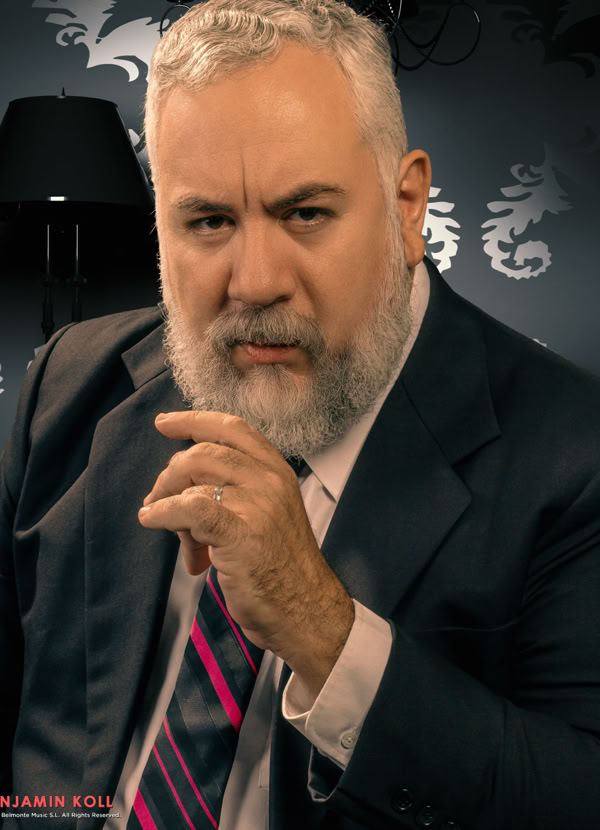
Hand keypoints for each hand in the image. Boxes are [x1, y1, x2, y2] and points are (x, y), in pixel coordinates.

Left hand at [138, 411, 353, 696]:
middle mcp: (270, 481)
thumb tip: (179, 488)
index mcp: (278, 472)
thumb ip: (234, 490)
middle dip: (171, 476)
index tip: (165, 423)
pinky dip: (163, 513)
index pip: (232, 428)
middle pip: (203, 453)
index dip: (194, 420)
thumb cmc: (281, 568)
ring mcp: (257, 506)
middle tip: (159, 502)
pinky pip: (189, 509)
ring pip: (193, 483)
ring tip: (181, 541)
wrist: (306, 611)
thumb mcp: (267, 514)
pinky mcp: (241, 534)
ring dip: (170, 507)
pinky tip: (151, 519)